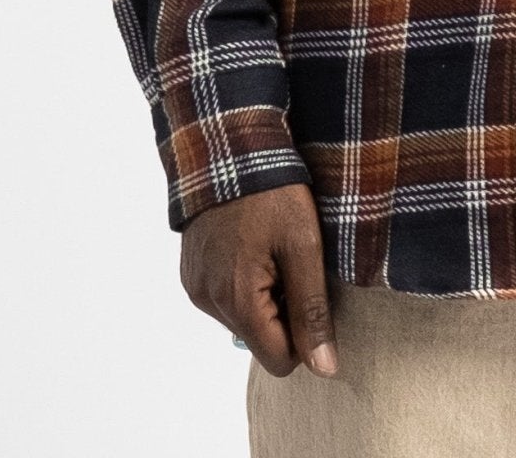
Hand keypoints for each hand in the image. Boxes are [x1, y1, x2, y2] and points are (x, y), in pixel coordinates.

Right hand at [180, 184, 337, 379]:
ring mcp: (195, 287)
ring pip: (243, 320)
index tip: (311, 290)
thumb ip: (312, 311)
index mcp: (236, 300)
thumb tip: (325, 369)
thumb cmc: (273, 193)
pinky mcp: (190, 272)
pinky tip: (252, 245)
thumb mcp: (304, 247)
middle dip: (283, 309)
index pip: (279, 360)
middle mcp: (208, 302)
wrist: (229, 148)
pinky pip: (224, 299)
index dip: (304, 334)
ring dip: (264, 296)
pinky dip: (244, 282)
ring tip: (271, 248)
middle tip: (291, 260)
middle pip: (261, 339)